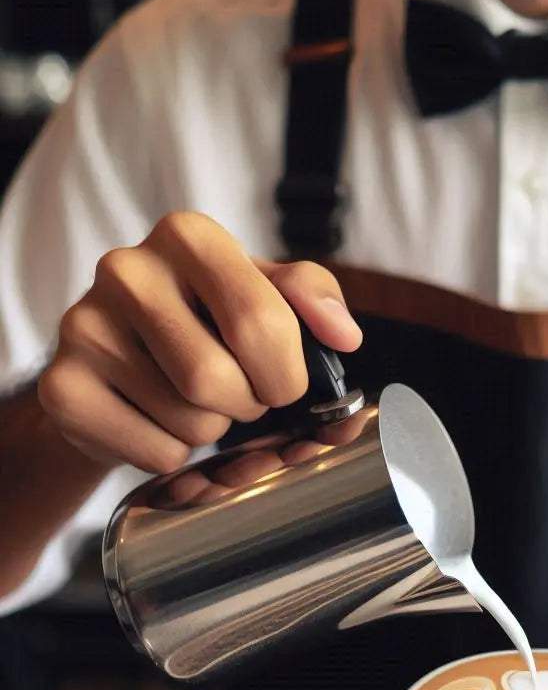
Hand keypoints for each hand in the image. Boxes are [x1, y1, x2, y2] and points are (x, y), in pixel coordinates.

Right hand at [38, 211, 361, 473]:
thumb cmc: (206, 321)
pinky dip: (176, 453)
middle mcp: (126, 269)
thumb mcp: (263, 292)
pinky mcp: (61, 386)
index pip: (262, 321)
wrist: (123, 358)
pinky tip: (161, 421)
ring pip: (190, 420)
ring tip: (199, 403)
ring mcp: (84, 326)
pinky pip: (156, 450)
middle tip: (242, 396)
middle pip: (218, 378)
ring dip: (213, 429)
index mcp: (188, 235)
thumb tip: (344, 335)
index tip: (284, 384)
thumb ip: (312, 298)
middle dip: (250, 404)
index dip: (286, 373)